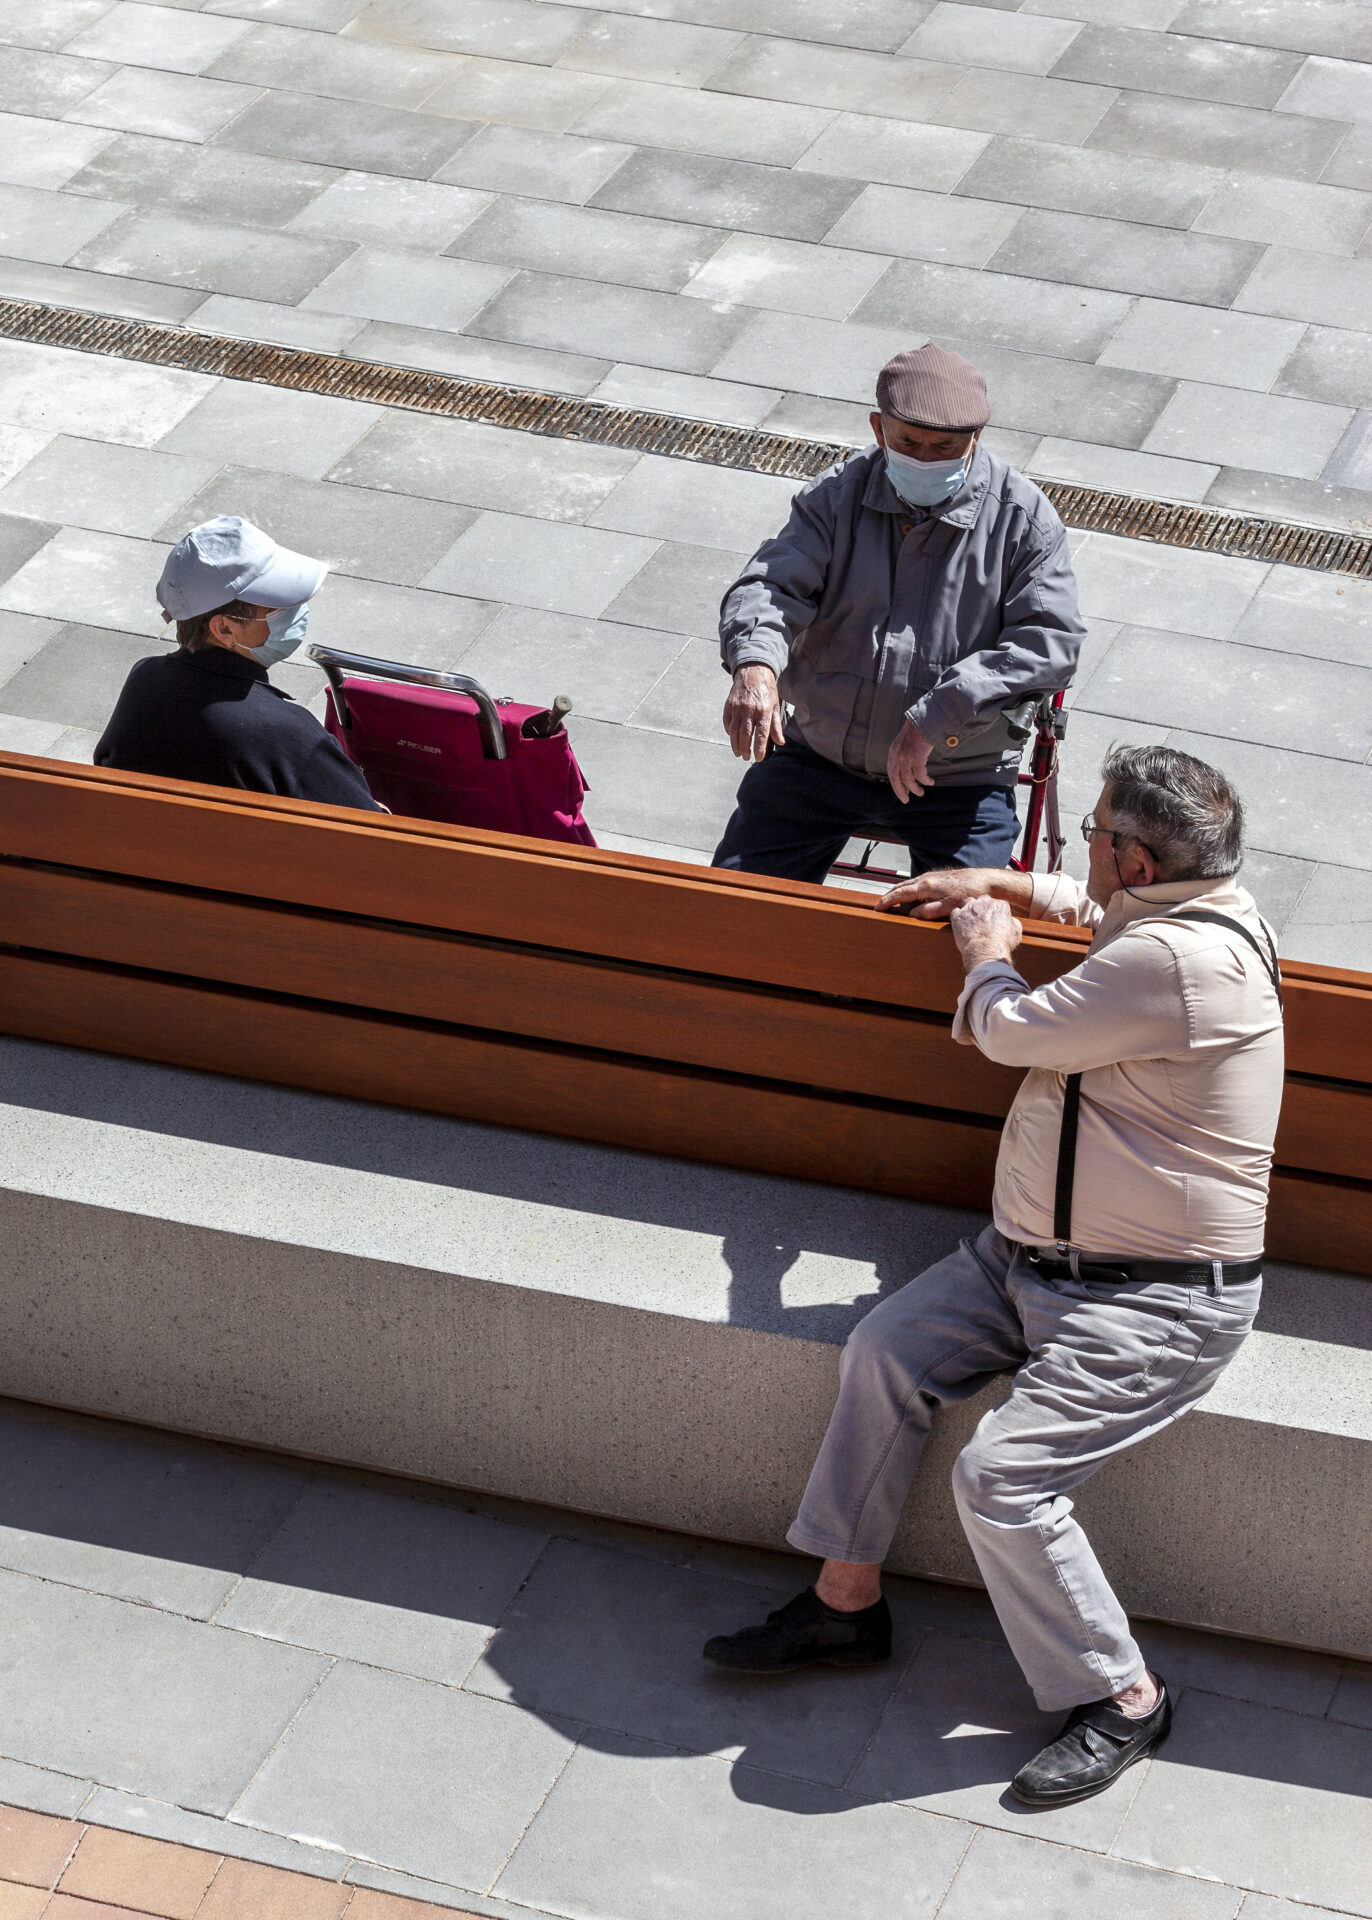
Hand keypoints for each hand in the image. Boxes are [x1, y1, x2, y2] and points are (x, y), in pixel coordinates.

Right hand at [724, 664, 784, 761]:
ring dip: (735, 744)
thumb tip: (780, 742)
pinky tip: (733, 737)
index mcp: (763, 711)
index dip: (759, 748)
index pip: (760, 734)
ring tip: (738, 752)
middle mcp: (749, 710)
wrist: (753, 671)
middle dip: (745, 749)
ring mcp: (737, 707)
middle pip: (745, 735)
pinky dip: (729, 732)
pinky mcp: (729, 705)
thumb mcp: (775, 705)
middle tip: (746, 757)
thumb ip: (776, 725)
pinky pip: (727, 722)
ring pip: (734, 731)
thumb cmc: (767, 689)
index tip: (758, 758)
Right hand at [877, 867, 1001, 917]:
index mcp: (927, 886)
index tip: (878, 908)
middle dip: (889, 896)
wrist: (984, 880)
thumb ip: (929, 911)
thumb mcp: (950, 907)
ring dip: (899, 893)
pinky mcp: (937, 878)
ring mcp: (931, 876)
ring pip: (909, 884)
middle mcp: (926, 878)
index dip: (887, 901)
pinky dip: (909, 891)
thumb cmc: (969, 893)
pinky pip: (917, 884)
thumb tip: (912, 914)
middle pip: (901, 886)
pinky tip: (912, 899)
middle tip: (880, 906)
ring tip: (892, 903)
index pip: (901, 893)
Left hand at [887, 719, 933, 801]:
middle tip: (906, 800)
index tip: (902, 792)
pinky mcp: (916, 758)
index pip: (891, 772)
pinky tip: (930, 782)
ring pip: (908, 780)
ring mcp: (906, 757)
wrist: (924, 721)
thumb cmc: (918, 732)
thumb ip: (903, 754)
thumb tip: (907, 768)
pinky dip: (925, 781)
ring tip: (921, 793)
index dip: (896, 784)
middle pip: (896, 779)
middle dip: (900, 791)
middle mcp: (897, 756)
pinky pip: (920, 775)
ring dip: (914, 788)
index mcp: (893, 753)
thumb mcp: (905, 743)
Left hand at [949, 896, 1021, 973]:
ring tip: (971, 921)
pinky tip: (961, 924)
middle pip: (983, 900)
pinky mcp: (958, 916)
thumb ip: (1013, 922)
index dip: (996, 913)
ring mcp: (969, 908)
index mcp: (1000, 905)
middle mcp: (984, 902)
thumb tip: (1010, 920)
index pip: (998, 904)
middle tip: (983, 920)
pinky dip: (958, 917)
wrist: (985, 950)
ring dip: (970, 909)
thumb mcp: (1016, 932)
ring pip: (968, 902)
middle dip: (983, 908)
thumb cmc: (1002, 943)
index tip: (995, 921)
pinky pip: (956, 912)